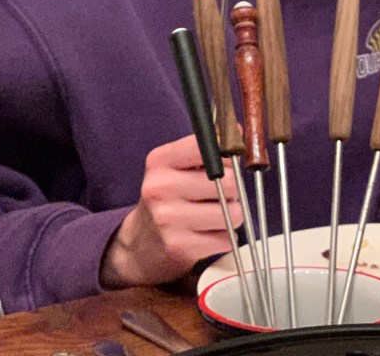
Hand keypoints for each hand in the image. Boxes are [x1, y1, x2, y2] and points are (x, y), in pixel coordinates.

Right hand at [100, 134, 241, 287]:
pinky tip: (208, 234)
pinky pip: (226, 239)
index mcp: (160, 161)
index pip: (208, 147)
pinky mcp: (179, 248)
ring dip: (231, 215)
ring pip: (232, 213)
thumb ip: (207, 148)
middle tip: (221, 194)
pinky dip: (224, 237)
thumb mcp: (176, 166)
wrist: (140, 243)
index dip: (227, 156)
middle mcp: (161, 188)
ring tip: (215, 215)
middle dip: (233, 190)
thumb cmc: (168, 197)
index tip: (225, 163)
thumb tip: (238, 131)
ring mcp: (168, 219)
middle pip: (228, 182)